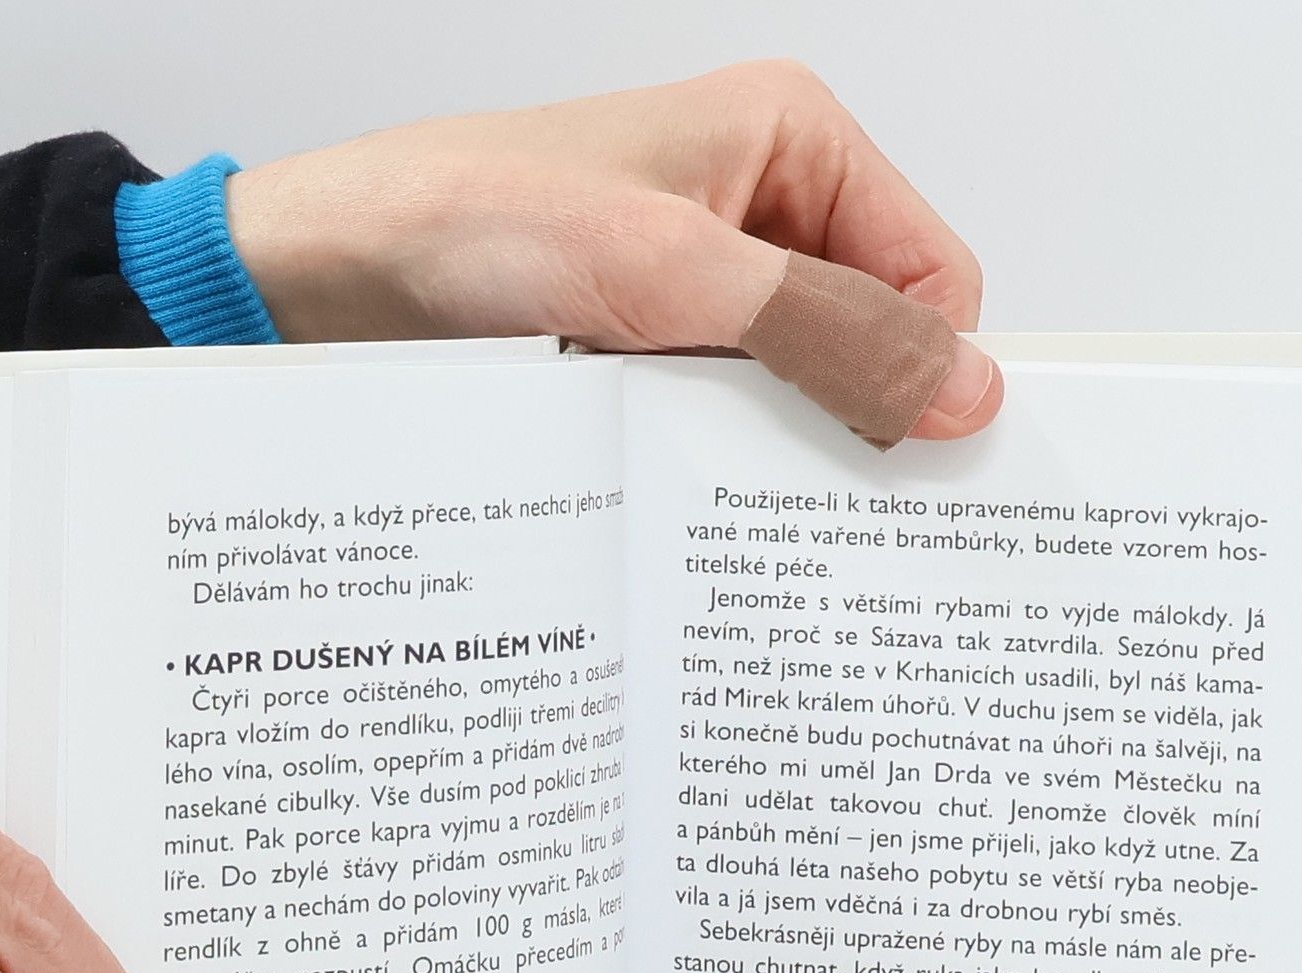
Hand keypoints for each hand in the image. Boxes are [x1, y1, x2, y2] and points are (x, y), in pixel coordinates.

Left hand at [227, 60, 1000, 440]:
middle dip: (853, 416)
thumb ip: (826, 332)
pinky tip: (690, 491)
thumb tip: (967, 392)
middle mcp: (767, 208)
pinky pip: (734, 416)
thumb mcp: (671, 272)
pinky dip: (721, 459)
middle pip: (875, 340)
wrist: (335, 274)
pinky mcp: (660, 348)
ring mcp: (711, 287)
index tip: (906, 464)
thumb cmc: (481, 222)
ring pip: (804, 389)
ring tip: (728, 486)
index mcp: (797, 141)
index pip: (935, 277)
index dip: (928, 370)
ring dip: (776, 445)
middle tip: (820, 502)